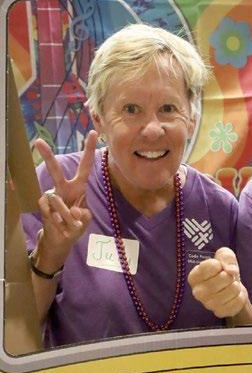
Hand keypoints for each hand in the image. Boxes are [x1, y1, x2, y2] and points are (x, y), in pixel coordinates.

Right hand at [36, 130, 96, 254]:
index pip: (85, 166)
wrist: (61, 239)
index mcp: (78, 187)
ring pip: (57, 201)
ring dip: (67, 217)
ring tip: (70, 226)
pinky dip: (59, 222)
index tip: (92, 132)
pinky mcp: (42, 206)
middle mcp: (64, 188)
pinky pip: (50, 212)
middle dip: (48, 157)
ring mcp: (52, 196)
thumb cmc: (75, 225)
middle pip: (56, 171)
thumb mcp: (85, 220)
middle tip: (38, 141)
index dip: (88, 151)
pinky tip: (60, 226)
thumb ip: (83, 215)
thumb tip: (74, 211)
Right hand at [188, 247, 247, 317]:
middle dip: (230, 275)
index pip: (212, 266)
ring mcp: (208, 305)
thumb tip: (231, 270)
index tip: (218, 267)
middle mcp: (197, 292)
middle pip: (224, 278)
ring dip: (236, 285)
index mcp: (193, 277)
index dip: (221, 264)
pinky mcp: (220, 312)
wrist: (228, 287)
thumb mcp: (223, 255)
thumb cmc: (222, 270)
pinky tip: (233, 296)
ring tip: (229, 286)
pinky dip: (240, 296)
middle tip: (227, 278)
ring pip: (233, 289)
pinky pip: (238, 301)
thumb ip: (226, 257)